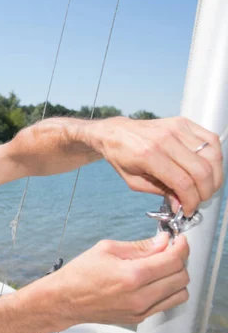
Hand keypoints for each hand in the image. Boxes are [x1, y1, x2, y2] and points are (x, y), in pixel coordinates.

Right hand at [52, 232, 189, 324]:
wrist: (65, 300)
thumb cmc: (79, 275)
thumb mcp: (106, 249)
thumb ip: (140, 246)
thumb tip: (162, 242)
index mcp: (132, 276)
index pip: (173, 260)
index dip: (181, 246)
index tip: (179, 240)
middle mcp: (140, 296)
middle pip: (181, 277)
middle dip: (179, 259)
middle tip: (168, 250)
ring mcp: (141, 310)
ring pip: (180, 293)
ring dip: (176, 277)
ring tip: (162, 266)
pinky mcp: (139, 318)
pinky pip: (167, 304)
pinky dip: (167, 290)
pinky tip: (154, 280)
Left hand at [90, 116, 222, 215]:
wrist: (116, 133)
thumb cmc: (122, 156)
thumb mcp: (134, 181)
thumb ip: (160, 192)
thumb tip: (181, 204)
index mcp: (149, 155)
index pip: (182, 182)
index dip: (191, 201)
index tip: (188, 209)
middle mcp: (165, 140)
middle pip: (201, 171)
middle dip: (205, 191)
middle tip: (199, 200)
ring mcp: (176, 129)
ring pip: (212, 155)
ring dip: (214, 176)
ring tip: (205, 187)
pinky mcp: (184, 122)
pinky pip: (211, 140)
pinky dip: (215, 157)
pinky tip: (208, 168)